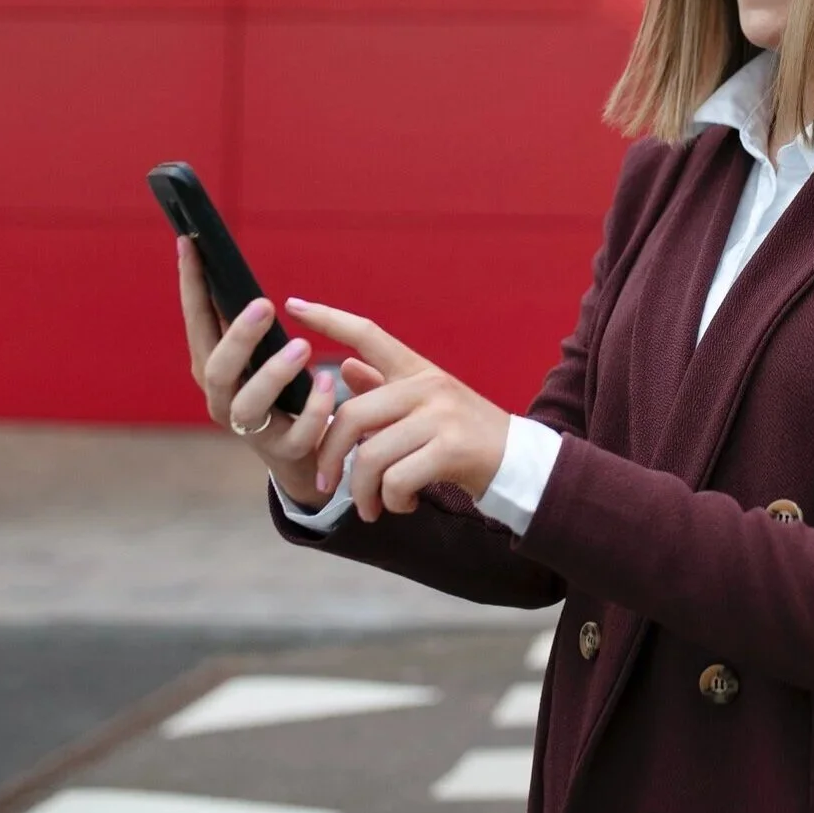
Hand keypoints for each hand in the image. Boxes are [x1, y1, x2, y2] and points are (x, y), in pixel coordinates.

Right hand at [176, 237, 339, 509]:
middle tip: (264, 304)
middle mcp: (223, 399)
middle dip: (237, 337)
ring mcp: (252, 429)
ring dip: (273, 374)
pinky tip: (327, 381)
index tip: (190, 243)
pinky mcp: (286, 452)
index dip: (190, 285)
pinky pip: (298, 434)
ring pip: (249, 405)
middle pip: (215, 370)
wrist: (301, 458)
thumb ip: (244, 324)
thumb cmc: (279, 393)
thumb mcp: (257, 356)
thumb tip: (227, 266)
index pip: (196, 322)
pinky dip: (313, 408)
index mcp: (212, 368)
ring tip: (303, 346)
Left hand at [283, 298, 510, 522]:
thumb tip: (345, 367)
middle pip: (352, 415)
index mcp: (418, 370)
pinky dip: (391, 501)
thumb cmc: (465, 437)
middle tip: (326, 486)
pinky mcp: (451, 449)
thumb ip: (385, 389)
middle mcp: (427, 387)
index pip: (368, 334)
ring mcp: (441, 416)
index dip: (329, 318)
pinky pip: (396, 480)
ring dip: (363, 492)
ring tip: (372, 507)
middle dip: (330, 458)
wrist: (520, 464)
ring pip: (371, 456)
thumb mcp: (427, 407)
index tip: (293, 305)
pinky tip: (403, 504)